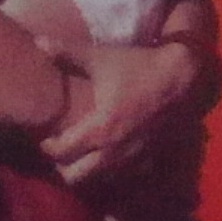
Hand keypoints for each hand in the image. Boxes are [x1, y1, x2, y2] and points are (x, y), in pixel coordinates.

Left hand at [42, 39, 207, 187]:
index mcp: (100, 127)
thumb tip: (37, 40)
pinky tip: (109, 153)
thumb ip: (67, 52)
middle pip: (75, 177)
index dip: (48, 146)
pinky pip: (122, 176)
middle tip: (62, 149)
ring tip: (83, 153)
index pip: (61, 152)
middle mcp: (115, 149)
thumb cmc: (139, 66)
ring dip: (87, 170)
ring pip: (98, 180)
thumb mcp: (101, 58)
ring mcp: (134, 156)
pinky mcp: (149, 157)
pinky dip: (111, 170)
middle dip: (63, 166)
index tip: (46, 137)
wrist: (183, 76)